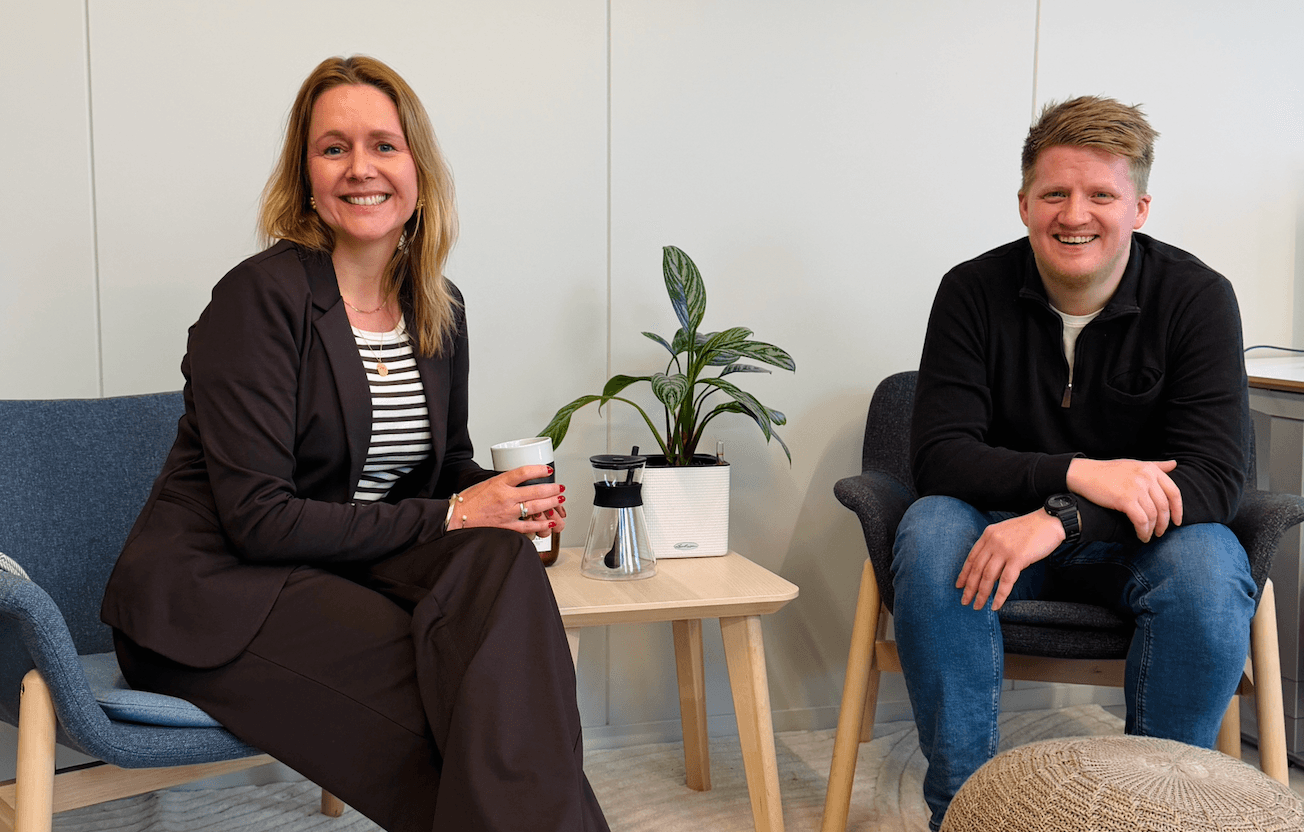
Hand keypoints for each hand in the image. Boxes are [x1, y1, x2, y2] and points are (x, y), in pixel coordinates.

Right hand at [452, 465, 566, 538]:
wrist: (456, 518)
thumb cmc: (469, 501)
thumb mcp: (487, 483)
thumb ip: (505, 482)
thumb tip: (522, 480)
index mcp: (499, 483)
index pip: (524, 472)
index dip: (539, 470)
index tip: (548, 470)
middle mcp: (505, 497)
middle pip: (535, 490)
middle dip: (552, 488)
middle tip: (560, 486)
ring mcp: (507, 513)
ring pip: (536, 507)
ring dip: (551, 503)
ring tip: (560, 499)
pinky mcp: (507, 526)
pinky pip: (529, 526)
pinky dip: (542, 524)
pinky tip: (550, 522)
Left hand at [956, 509, 1064, 610]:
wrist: (1049, 522)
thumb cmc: (1030, 529)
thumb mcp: (1005, 533)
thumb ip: (995, 547)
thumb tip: (989, 569)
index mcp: (988, 535)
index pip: (971, 557)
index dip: (964, 573)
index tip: (959, 585)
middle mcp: (993, 542)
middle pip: (976, 569)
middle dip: (969, 588)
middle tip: (965, 601)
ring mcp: (1004, 550)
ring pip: (988, 577)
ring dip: (981, 594)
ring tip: (977, 606)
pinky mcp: (1018, 558)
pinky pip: (1005, 581)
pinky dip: (999, 595)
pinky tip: (995, 605)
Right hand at [1066, 457, 1181, 541]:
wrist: (1084, 474)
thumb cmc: (1108, 471)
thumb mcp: (1135, 464)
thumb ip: (1156, 466)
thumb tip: (1174, 464)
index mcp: (1150, 469)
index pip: (1174, 492)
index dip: (1178, 509)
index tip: (1177, 521)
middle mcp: (1146, 477)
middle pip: (1164, 506)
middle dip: (1164, 523)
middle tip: (1161, 532)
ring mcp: (1136, 488)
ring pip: (1153, 515)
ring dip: (1153, 529)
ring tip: (1148, 535)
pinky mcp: (1125, 499)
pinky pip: (1141, 520)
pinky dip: (1143, 531)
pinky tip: (1141, 536)